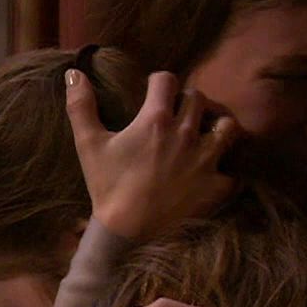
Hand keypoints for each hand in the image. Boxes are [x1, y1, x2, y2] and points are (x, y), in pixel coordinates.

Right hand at [66, 69, 240, 240]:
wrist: (126, 233)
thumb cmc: (107, 186)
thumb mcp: (88, 144)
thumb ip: (81, 106)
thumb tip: (73, 72)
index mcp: (156, 119)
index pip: (167, 80)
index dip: (159, 82)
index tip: (153, 92)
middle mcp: (186, 134)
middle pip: (198, 98)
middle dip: (187, 101)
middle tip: (177, 114)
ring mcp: (205, 160)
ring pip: (227, 126)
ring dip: (217, 125)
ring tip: (206, 133)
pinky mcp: (216, 186)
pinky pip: (234, 169)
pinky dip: (226, 169)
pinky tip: (215, 171)